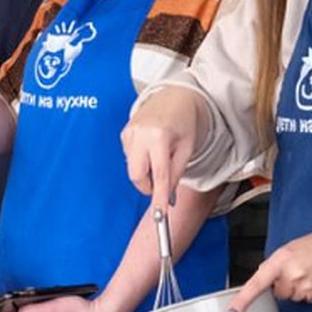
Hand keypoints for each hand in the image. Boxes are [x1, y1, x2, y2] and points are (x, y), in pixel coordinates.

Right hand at [121, 88, 206, 210]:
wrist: (175, 96)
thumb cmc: (185, 121)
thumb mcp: (187, 148)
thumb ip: (176, 173)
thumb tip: (166, 196)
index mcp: (159, 136)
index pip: (159, 175)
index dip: (159, 198)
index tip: (159, 214)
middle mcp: (140, 134)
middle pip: (137, 176)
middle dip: (149, 186)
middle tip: (162, 183)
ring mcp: (129, 133)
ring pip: (132, 168)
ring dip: (146, 171)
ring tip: (161, 155)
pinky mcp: (124, 134)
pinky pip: (130, 158)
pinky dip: (141, 160)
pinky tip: (152, 148)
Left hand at [227, 223, 311, 311]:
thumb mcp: (296, 246)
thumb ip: (279, 263)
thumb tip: (269, 280)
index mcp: (283, 260)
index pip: (258, 284)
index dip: (243, 301)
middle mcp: (293, 277)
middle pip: (280, 293)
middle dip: (286, 283)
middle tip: (302, 267)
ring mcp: (308, 290)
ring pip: (295, 297)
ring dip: (301, 287)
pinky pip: (310, 300)